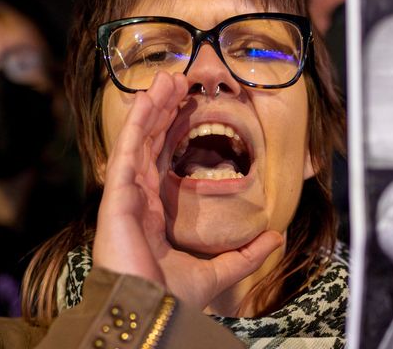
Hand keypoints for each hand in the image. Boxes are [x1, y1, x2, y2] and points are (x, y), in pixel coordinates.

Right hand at [92, 71, 281, 309]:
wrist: (149, 314)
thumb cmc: (171, 299)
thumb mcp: (218, 271)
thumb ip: (245, 254)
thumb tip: (277, 237)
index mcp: (153, 212)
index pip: (161, 159)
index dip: (171, 129)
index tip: (186, 103)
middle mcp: (137, 198)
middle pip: (149, 143)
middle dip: (161, 110)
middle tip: (176, 80)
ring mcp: (124, 194)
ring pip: (138, 140)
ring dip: (150, 108)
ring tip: (165, 78)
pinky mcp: (116, 194)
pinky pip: (127, 150)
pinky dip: (137, 122)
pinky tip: (147, 98)